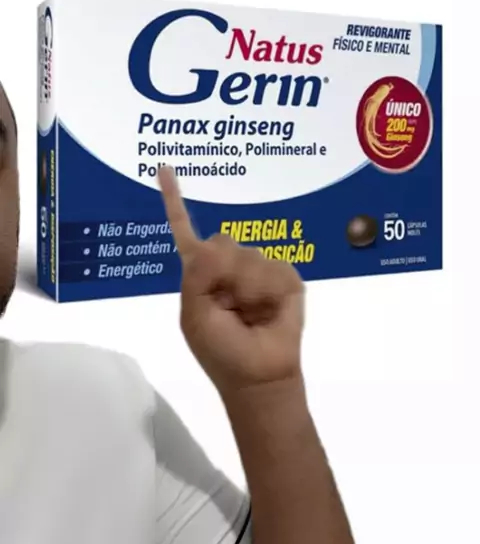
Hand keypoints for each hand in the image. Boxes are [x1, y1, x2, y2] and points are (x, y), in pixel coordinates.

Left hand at [158, 167, 304, 393]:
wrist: (260, 375)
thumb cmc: (222, 351)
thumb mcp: (195, 315)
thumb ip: (198, 275)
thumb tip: (217, 241)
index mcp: (201, 273)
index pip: (185, 231)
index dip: (174, 201)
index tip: (163, 168)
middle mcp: (229, 265)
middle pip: (222, 240)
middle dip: (224, 274)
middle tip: (229, 307)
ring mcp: (258, 269)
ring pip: (250, 255)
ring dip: (248, 291)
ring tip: (251, 314)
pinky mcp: (286, 277)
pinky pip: (275, 268)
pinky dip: (269, 293)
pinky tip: (270, 311)